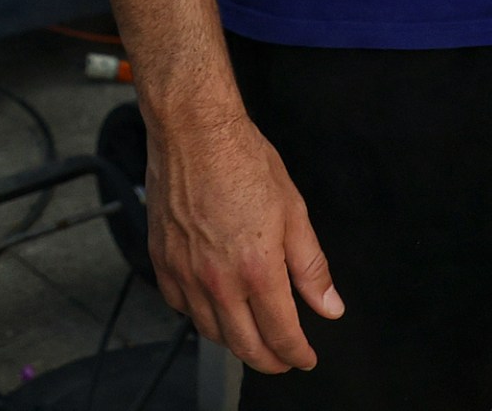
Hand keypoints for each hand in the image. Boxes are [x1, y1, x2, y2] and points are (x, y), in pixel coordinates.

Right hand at [144, 103, 343, 372]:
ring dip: (235, 342)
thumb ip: (311, 267)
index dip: (297, 354)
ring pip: (210, 332)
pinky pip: (179, 307)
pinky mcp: (162, 261)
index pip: (281, 335)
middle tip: (282, 359)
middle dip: (269, 361)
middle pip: (245, 346)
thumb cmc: (242, 160)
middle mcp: (218, 280)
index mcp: (257, 269)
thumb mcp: (293, 212)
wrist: (193, 131)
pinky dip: (198, 316)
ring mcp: (185, 273)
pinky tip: (212, 306)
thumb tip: (329, 306)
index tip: (305, 357)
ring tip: (251, 336)